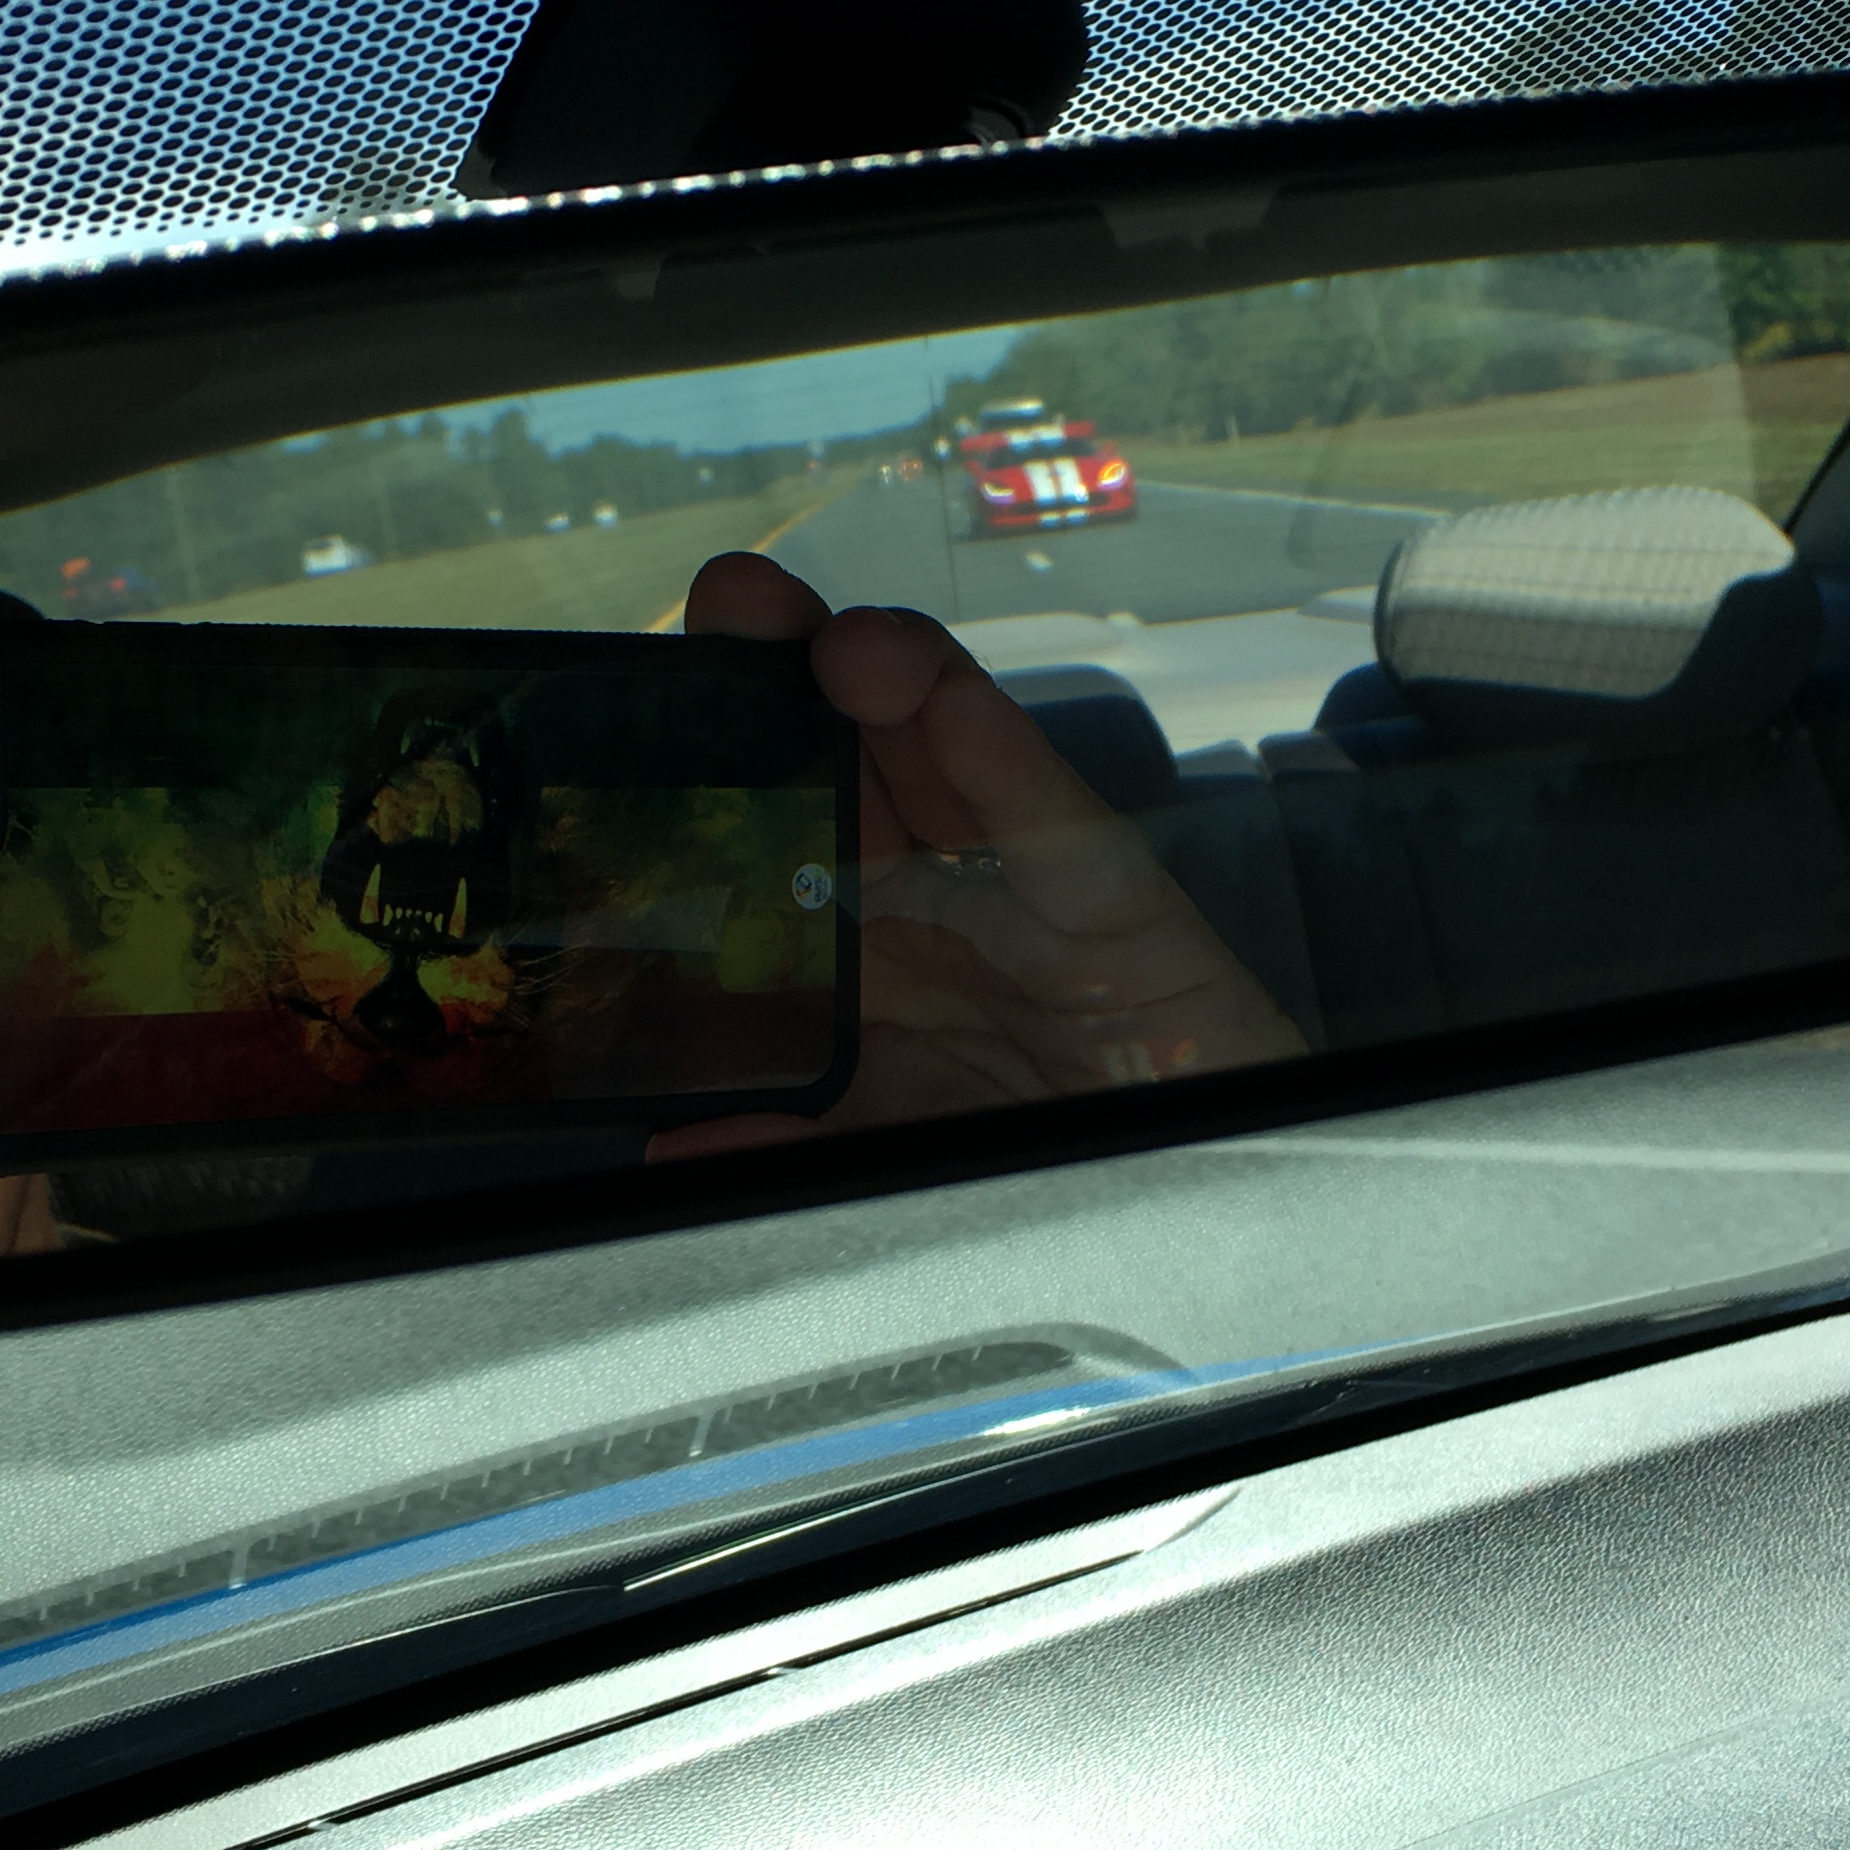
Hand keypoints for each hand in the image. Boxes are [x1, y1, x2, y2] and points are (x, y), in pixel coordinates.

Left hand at [653, 553, 1306, 1154]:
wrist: (1199, 1244)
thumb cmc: (1045, 1197)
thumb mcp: (889, 1174)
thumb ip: (790, 1153)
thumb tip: (668, 1142)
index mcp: (873, 965)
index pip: (786, 833)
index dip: (725, 760)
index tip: (650, 706)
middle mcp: (944, 912)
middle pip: (858, 763)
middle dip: (792, 675)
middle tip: (731, 606)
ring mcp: (1032, 903)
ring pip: (954, 756)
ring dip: (892, 679)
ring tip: (829, 640)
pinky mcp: (1126, 917)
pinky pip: (1055, 823)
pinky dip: (1000, 755)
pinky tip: (940, 698)